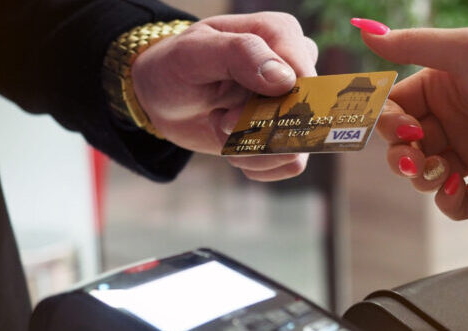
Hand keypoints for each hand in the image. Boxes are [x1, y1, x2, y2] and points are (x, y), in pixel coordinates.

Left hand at [131, 12, 317, 180]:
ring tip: (222, 128)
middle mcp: (296, 65)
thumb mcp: (193, 53)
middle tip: (219, 119)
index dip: (270, 107)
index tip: (228, 114)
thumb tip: (284, 79)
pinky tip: (233, 145)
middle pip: (301, 116)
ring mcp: (294, 101)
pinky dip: (256, 163)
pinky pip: (292, 163)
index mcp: (280, 34)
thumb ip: (239, 54)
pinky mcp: (287, 132)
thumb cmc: (176, 66)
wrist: (164, 98)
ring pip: (297, 146)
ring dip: (251, 149)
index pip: (303, 78)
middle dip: (253, 129)